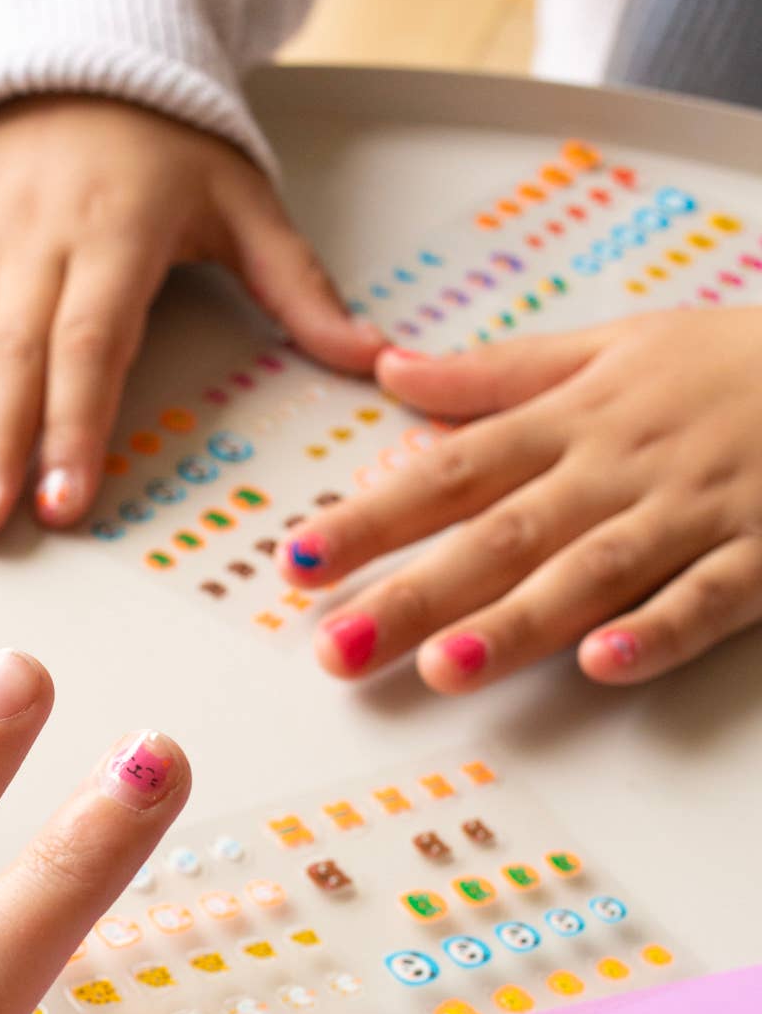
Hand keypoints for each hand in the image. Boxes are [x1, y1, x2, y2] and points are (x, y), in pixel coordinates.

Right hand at [0, 96, 380, 542]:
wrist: (86, 44)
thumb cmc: (167, 140)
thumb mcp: (244, 200)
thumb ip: (297, 287)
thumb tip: (368, 359)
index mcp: (114, 242)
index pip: (90, 346)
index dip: (73, 425)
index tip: (58, 501)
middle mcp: (33, 246)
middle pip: (5, 356)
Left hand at [280, 310, 761, 690]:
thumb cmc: (733, 361)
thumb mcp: (614, 345)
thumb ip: (499, 376)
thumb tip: (392, 375)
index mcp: (573, 422)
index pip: (452, 472)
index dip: (372, 517)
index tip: (296, 560)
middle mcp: (618, 469)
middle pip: (502, 536)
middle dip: (415, 594)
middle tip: (336, 649)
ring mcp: (692, 513)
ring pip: (593, 571)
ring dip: (519, 621)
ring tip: (444, 668)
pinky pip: (707, 597)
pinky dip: (659, 628)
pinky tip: (605, 663)